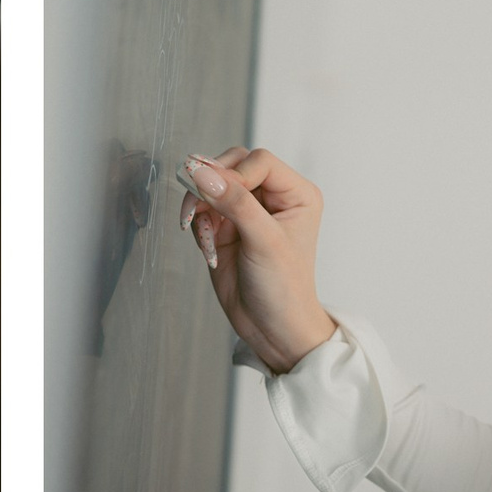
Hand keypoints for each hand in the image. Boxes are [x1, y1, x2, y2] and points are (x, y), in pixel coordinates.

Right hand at [177, 149, 335, 374]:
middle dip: (211, 185)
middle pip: (232, 165)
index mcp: (296, 193)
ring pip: (212, 184)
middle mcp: (272, 197)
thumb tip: (203, 173)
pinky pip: (202, 208)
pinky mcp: (226, 227)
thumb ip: (236, 204)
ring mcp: (247, 211)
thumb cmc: (284, 289)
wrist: (272, 329)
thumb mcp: (264, 242)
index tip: (216, 194)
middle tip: (195, 208)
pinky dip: (197, 223)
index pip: (259, 161)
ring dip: (199, 204)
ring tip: (199, 232)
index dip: (235, 174)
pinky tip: (207, 248)